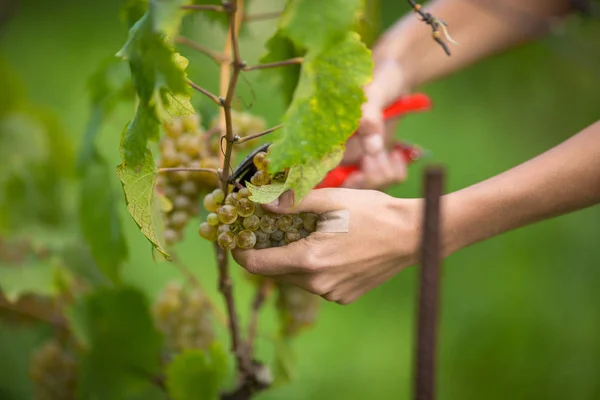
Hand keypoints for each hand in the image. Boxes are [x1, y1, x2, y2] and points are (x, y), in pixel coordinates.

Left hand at [232, 188, 422, 304]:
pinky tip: (327, 247)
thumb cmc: (374, 212)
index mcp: (309, 260)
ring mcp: (332, 294)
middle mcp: (317, 284)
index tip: (237, 238)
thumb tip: (262, 202)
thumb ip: (292, 202)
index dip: (240, 251)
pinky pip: (316, 284)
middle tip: (268, 229)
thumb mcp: (331, 199)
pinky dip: (312, 268)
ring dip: (290, 259)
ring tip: (303, 234)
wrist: (413, 235)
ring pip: (295, 278)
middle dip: (266, 252)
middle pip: (274, 272)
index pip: (256, 265)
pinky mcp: (344, 297)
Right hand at [341, 61, 411, 189]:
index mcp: (329, 137)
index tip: (357, 176)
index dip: (336, 182)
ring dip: (384, 171)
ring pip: (370, 184)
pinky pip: (388, 179)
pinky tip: (397, 154)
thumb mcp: (373, 91)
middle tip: (380, 158)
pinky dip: (396, 170)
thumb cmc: (378, 77)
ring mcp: (360, 159)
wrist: (396, 75)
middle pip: (348, 185)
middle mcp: (340, 152)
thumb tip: (372, 148)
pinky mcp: (378, 161)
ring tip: (391, 151)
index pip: (320, 172)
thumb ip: (370, 117)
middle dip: (368, 177)